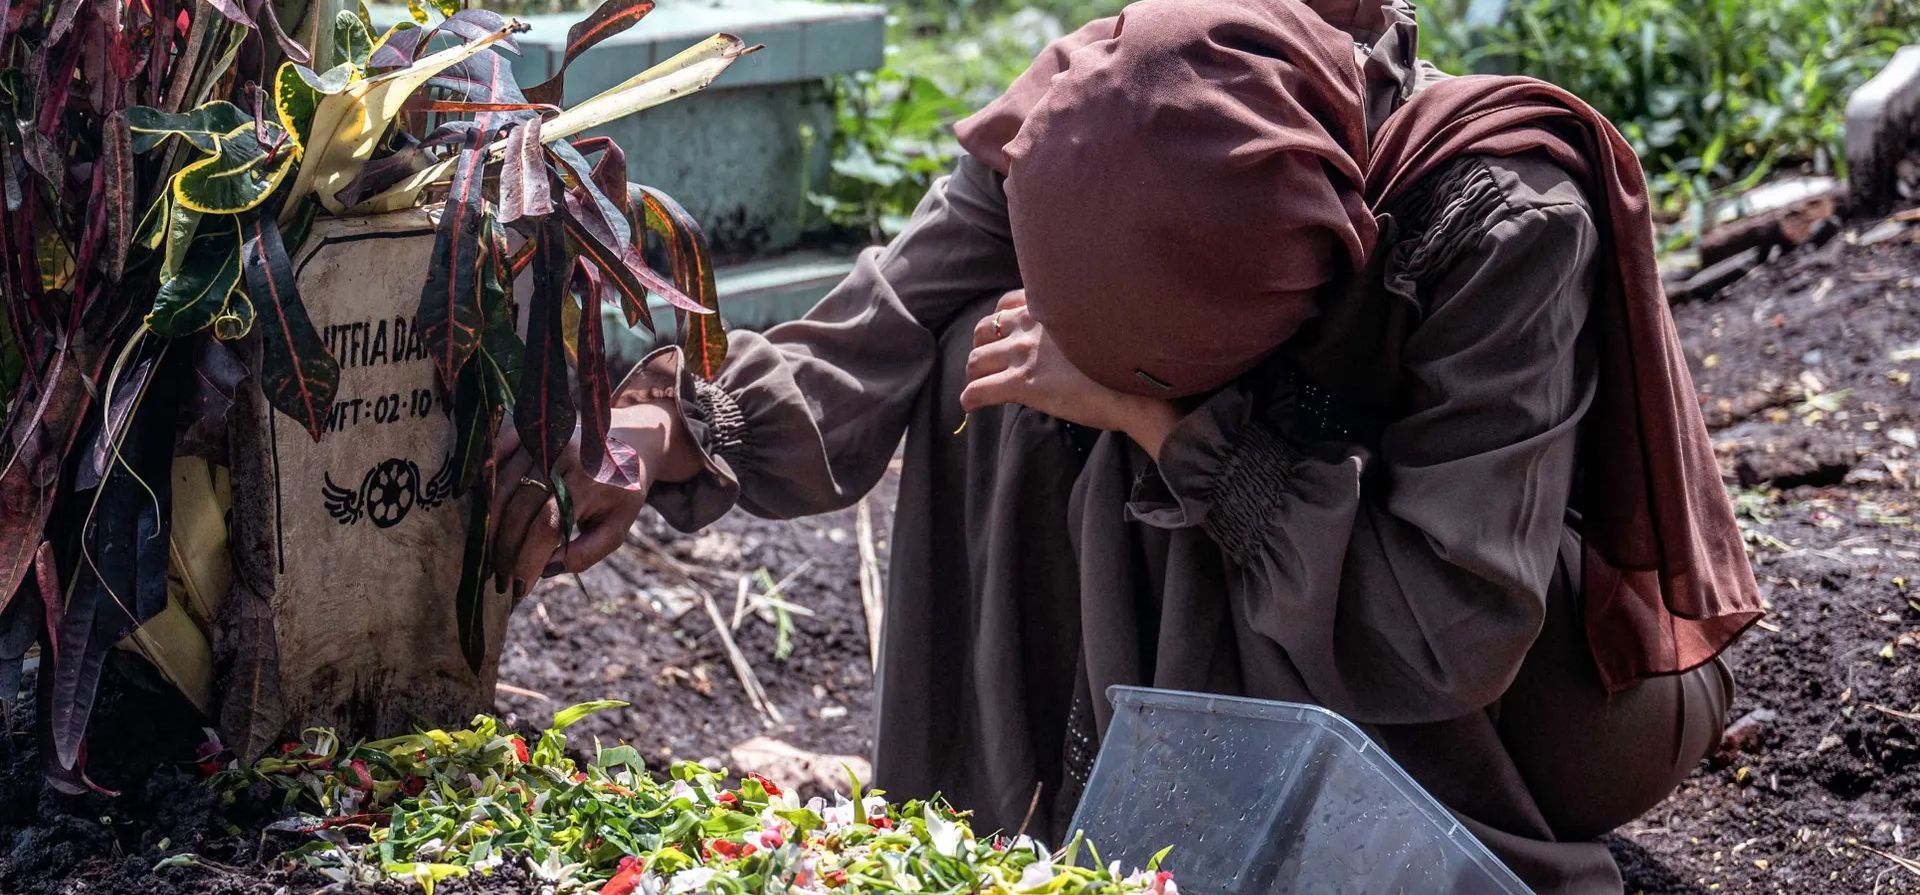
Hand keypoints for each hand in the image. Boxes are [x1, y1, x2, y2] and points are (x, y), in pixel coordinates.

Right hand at [488, 402, 701, 599]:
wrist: (630, 446)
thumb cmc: (620, 495)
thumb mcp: (616, 529)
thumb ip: (586, 553)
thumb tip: (545, 570)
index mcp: (589, 480)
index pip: (548, 526)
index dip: (528, 559)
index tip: (519, 587)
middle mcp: (562, 455)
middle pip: (519, 510)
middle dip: (506, 550)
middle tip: (501, 580)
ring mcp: (541, 440)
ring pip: (502, 488)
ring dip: (491, 528)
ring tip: (492, 559)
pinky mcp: (526, 432)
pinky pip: (495, 456)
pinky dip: (483, 481)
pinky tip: (480, 513)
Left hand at [959, 291, 1182, 457]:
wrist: (1135, 390)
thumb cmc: (1126, 362)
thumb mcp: (1099, 326)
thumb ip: (1075, 324)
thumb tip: (1068, 337)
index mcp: (1050, 307)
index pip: (1006, 304)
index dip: (998, 322)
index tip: (1000, 336)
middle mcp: (1031, 324)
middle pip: (984, 329)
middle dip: (980, 346)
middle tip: (985, 364)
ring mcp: (1024, 354)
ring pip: (975, 360)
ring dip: (972, 373)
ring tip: (976, 384)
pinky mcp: (1021, 384)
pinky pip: (979, 390)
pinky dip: (969, 398)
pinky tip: (969, 405)